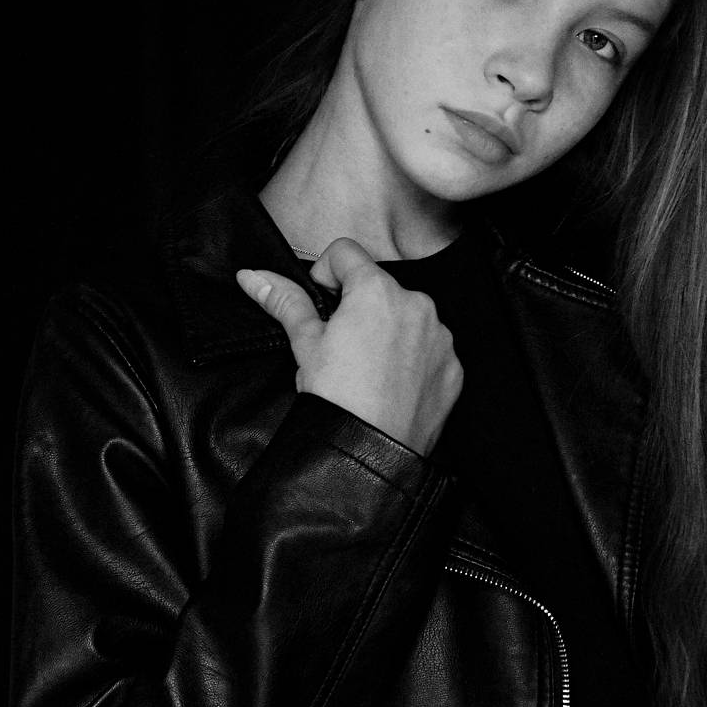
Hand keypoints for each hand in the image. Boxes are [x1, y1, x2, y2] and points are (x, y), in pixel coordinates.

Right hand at [236, 239, 462, 457]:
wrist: (368, 453)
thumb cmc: (336, 398)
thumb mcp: (304, 343)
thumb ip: (284, 301)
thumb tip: (254, 276)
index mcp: (377, 290)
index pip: (346, 252)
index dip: (325, 274)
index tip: (321, 303)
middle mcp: (417, 304)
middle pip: (380, 286)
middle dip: (359, 307)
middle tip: (341, 345)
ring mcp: (440, 337)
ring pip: (407, 317)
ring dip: (388, 331)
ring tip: (367, 369)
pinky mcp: (452, 366)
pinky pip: (429, 349)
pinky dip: (412, 359)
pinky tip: (391, 384)